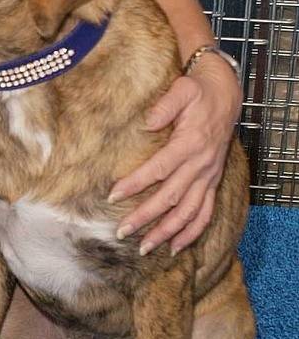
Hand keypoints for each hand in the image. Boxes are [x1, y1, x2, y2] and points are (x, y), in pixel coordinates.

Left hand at [108, 54, 241, 255]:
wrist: (225, 97)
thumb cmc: (197, 92)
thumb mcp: (182, 90)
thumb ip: (165, 106)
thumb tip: (148, 121)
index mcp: (190, 144)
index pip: (159, 169)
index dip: (136, 183)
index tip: (113, 195)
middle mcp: (201, 165)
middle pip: (171, 198)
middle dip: (146, 217)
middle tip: (121, 232)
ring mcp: (209, 177)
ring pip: (189, 212)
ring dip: (167, 232)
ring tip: (145, 248)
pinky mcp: (213, 182)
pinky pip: (206, 213)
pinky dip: (192, 232)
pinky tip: (175, 246)